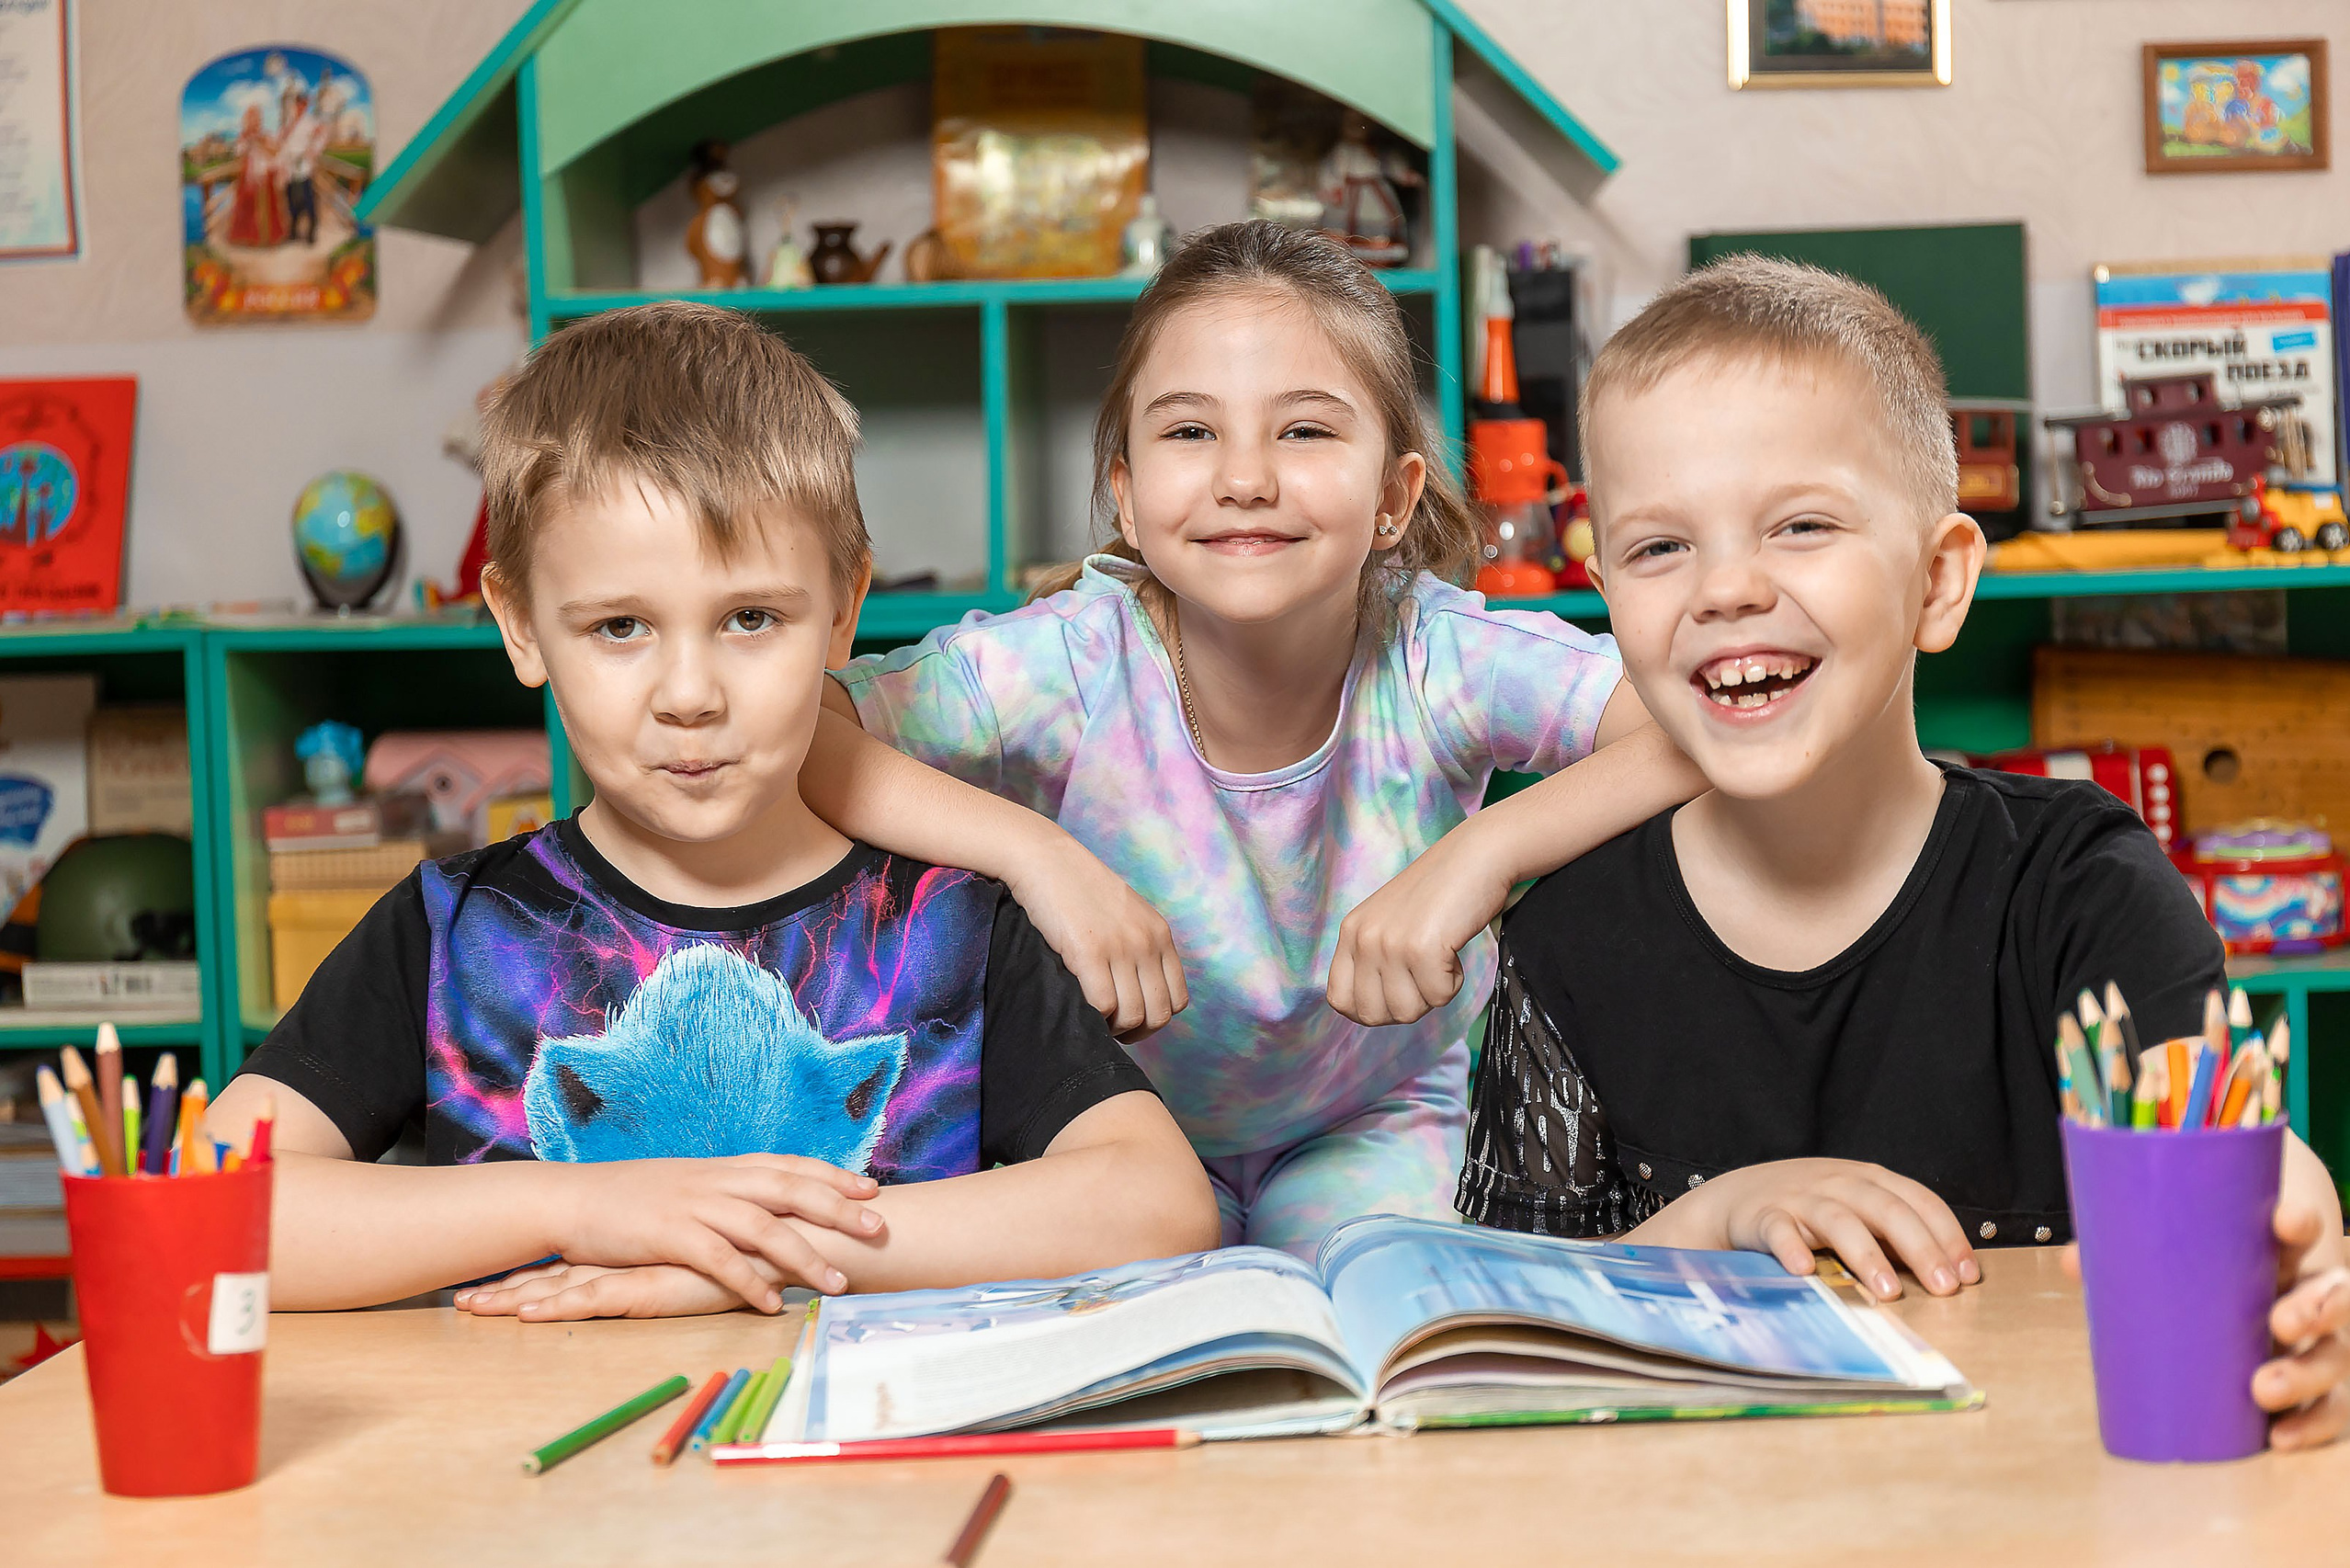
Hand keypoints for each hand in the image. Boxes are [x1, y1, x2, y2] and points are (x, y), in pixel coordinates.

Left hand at [455, 1259, 768, 1321]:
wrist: (794, 1236)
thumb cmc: (759, 1248)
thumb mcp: (711, 1256)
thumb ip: (687, 1257)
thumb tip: (667, 1266)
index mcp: (641, 1246)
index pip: (574, 1258)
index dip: (530, 1269)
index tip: (489, 1277)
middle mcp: (631, 1254)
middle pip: (555, 1270)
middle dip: (507, 1285)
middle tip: (459, 1299)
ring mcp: (639, 1267)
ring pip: (564, 1283)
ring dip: (516, 1297)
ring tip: (472, 1308)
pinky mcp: (654, 1285)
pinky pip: (596, 1299)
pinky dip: (557, 1308)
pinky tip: (525, 1316)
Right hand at [552, 1155, 883, 1311]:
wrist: (572, 1199)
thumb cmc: (633, 1200)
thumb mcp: (688, 1186)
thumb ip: (727, 1194)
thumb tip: (766, 1206)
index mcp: (723, 1169)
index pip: (788, 1165)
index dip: (831, 1176)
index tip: (871, 1189)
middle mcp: (715, 1182)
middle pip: (788, 1189)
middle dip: (837, 1209)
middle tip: (879, 1228)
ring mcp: (693, 1206)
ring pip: (761, 1227)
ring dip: (804, 1256)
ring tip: (838, 1282)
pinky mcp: (667, 1235)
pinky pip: (717, 1260)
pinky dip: (747, 1282)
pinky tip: (771, 1304)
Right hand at [1005, 833, 1186, 1042]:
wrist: (1046, 859)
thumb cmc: (1078, 888)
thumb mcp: (1125, 913)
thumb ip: (1138, 943)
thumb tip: (1136, 986)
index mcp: (1160, 934)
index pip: (1178, 998)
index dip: (1155, 1018)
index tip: (1132, 1020)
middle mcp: (1147, 942)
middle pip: (1159, 1013)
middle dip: (1137, 1032)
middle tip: (1112, 1029)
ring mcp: (1120, 948)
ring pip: (1133, 1015)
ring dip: (1114, 1029)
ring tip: (1095, 1021)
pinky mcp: (1088, 952)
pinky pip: (1103, 1005)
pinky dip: (1093, 1017)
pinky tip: (1080, 1007)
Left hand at [1327, 830, 1515, 1026]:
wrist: (1476, 857)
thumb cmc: (1440, 894)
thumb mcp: (1390, 923)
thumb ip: (1373, 958)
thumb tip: (1374, 1011)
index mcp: (1350, 932)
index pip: (1340, 1000)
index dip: (1370, 1009)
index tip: (1398, 993)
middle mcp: (1363, 938)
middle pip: (1372, 1014)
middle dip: (1406, 1005)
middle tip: (1425, 974)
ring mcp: (1389, 944)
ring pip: (1406, 1012)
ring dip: (1431, 993)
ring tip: (1440, 957)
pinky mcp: (1421, 948)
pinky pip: (1438, 997)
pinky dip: (1454, 982)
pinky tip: (1453, 949)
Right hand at [1628, 1158, 1980, 1301]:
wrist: (1734, 1200)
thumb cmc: (1808, 1211)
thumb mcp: (1855, 1209)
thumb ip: (1894, 1232)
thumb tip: (1951, 1274)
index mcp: (1868, 1179)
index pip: (1918, 1200)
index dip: (1947, 1235)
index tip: (1969, 1275)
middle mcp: (1838, 1183)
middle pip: (1886, 1209)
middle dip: (1921, 1248)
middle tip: (1945, 1288)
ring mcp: (1799, 1197)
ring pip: (1838, 1219)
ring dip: (1866, 1254)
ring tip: (1888, 1292)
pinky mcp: (1763, 1215)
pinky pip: (1779, 1230)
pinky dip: (1791, 1248)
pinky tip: (1804, 1271)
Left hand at [2061, 1187, 2348, 1449]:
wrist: (2231, 1313)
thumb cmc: (2202, 1280)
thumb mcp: (2168, 1263)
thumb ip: (2123, 1259)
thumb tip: (2075, 1262)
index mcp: (2275, 1253)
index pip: (2300, 1229)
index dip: (2301, 1221)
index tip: (2286, 1220)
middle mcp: (2307, 1295)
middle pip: (2333, 1294)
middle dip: (2317, 1306)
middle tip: (2279, 1322)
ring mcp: (2318, 1343)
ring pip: (2335, 1354)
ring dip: (2308, 1372)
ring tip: (2264, 1389)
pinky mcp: (2316, 1389)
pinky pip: (2329, 1409)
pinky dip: (2313, 1425)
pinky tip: (2282, 1437)